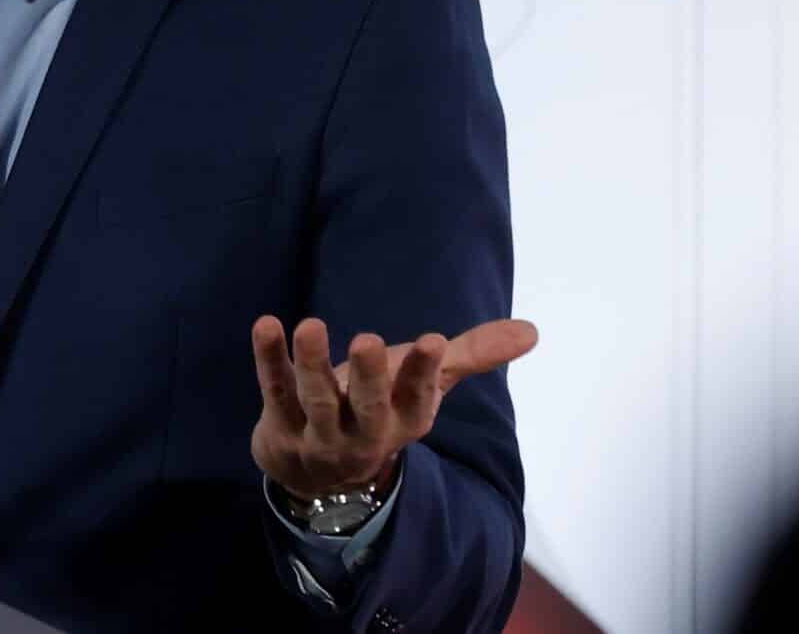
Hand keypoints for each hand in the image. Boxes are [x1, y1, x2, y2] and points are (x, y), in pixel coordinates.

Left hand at [249, 314, 537, 498]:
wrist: (312, 473)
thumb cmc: (375, 410)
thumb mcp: (423, 386)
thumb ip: (471, 355)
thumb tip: (531, 331)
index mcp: (405, 421)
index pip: (418, 399)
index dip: (423, 372)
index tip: (433, 341)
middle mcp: (365, 434)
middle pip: (368, 407)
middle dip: (369, 376)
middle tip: (368, 340)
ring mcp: (319, 436)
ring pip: (316, 400)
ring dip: (312, 363)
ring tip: (310, 325)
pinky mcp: (279, 426)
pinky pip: (274, 390)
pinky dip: (269, 359)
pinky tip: (267, 325)